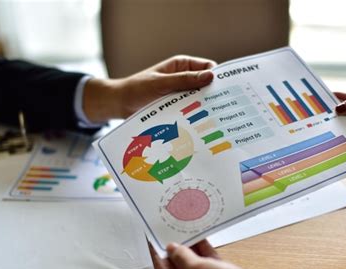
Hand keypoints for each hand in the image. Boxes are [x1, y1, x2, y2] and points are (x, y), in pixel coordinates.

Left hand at [83, 55, 215, 121]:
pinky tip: (200, 126)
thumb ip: (185, 81)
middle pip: (206, 86)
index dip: (218, 78)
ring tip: (214, 120)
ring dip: (204, 108)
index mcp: (182, 65)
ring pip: (199, 100)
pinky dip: (195, 116)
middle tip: (223, 109)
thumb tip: (211, 77)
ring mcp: (180, 94)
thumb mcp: (161, 84)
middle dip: (213, 96)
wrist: (118, 105)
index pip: (208, 69)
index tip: (226, 91)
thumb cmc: (136, 89)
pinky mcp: (175, 107)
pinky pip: (190, 110)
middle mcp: (183, 78)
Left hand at [150, 240, 278, 268]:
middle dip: (176, 251)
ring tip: (185, 231)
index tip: (155, 241)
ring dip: (191, 250)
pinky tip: (201, 240)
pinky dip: (205, 254)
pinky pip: (209, 267)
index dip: (159, 256)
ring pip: (195, 267)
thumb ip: (182, 257)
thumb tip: (172, 249)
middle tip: (170, 233)